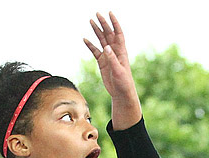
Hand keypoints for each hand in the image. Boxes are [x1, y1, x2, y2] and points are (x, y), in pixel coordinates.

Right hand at [84, 12, 141, 128]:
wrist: (121, 93)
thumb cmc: (124, 82)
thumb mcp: (119, 71)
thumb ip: (112, 59)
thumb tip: (106, 47)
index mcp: (121, 51)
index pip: (118, 33)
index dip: (114, 23)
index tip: (110, 13)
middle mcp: (114, 51)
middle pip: (108, 34)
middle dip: (103, 24)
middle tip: (97, 14)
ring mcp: (108, 56)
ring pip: (101, 40)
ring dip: (97, 31)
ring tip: (91, 21)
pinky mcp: (102, 63)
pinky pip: (95, 51)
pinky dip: (90, 45)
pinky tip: (85, 39)